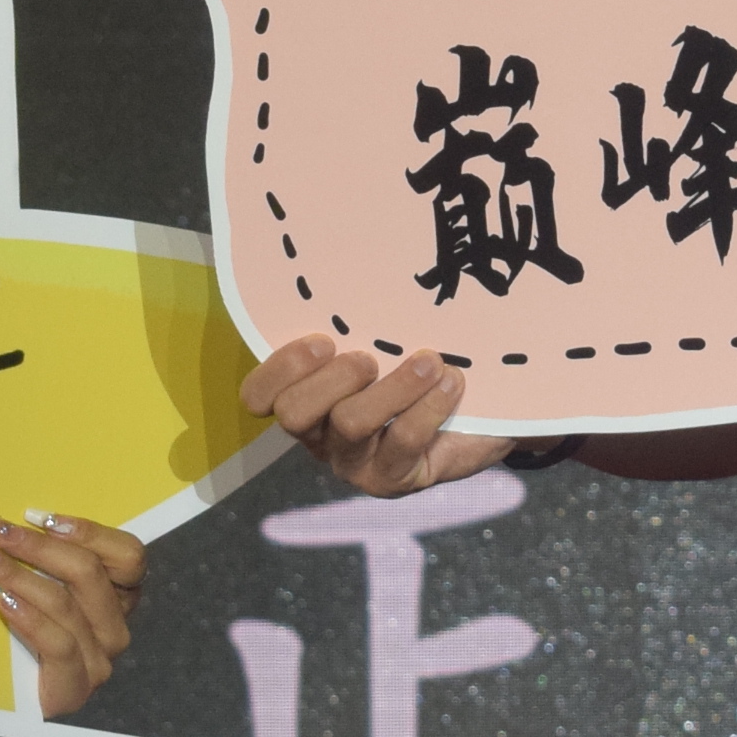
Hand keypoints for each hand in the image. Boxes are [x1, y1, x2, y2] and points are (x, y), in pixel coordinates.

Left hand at [0, 511, 146, 718]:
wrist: (20, 709)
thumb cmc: (30, 639)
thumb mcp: (47, 594)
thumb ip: (48, 564)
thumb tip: (11, 522)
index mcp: (121, 598)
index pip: (129, 555)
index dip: (87, 531)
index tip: (36, 515)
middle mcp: (116, 627)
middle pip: (89, 573)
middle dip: (36, 545)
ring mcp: (100, 659)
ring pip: (65, 603)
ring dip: (18, 574)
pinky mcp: (76, 686)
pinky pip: (56, 642)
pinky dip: (26, 615)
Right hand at [240, 333, 509, 497]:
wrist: (478, 420)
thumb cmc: (421, 370)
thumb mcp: (387, 344)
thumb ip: (364, 321)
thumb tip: (363, 257)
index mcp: (305, 395)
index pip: (258, 396)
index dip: (279, 369)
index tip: (324, 339)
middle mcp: (319, 434)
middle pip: (293, 414)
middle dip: (331, 379)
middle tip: (369, 358)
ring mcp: (353, 461)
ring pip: (350, 425)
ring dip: (393, 387)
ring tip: (430, 361)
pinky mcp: (393, 479)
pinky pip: (403, 441)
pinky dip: (430, 405)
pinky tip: (452, 382)